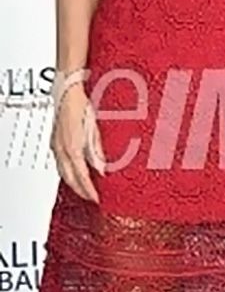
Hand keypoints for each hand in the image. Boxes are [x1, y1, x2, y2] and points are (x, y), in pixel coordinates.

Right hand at [49, 83, 105, 201]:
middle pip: (69, 178)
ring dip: (73, 183)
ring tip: (84, 189)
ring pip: (62, 173)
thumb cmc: (80, 106)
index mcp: (72, 147)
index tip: (96, 198)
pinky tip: (74, 174)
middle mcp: (61, 149)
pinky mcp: (55, 143)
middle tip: (90, 198)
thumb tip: (101, 168)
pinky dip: (68, 173)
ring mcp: (56, 147)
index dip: (88, 189)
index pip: (81, 175)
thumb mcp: (94, 129)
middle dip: (80, 190)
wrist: (66, 93)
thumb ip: (96, 151)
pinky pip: (60, 164)